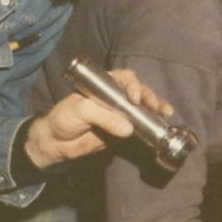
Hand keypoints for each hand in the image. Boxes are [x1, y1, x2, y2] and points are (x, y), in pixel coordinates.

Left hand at [22, 68, 175, 170]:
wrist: (56, 142)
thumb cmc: (64, 118)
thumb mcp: (81, 111)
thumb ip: (104, 117)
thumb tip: (129, 128)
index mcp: (104, 85)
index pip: (124, 78)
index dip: (133, 85)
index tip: (134, 98)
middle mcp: (115, 96)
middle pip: (138, 91)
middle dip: (149, 97)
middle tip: (155, 107)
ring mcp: (120, 113)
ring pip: (142, 107)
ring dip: (156, 108)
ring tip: (165, 113)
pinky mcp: (123, 129)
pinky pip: (140, 126)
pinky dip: (151, 125)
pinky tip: (162, 124)